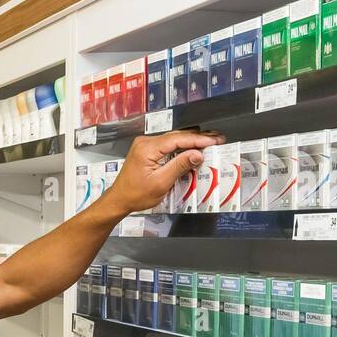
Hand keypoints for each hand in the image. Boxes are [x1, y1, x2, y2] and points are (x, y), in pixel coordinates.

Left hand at [98, 130, 223, 216]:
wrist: (119, 200)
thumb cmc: (136, 195)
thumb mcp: (161, 182)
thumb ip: (179, 166)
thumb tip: (197, 154)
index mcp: (147, 148)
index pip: (178, 139)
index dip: (198, 140)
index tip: (214, 141)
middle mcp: (145, 142)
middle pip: (177, 136)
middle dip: (199, 138)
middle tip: (218, 139)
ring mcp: (145, 145)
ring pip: (174, 139)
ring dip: (192, 141)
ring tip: (210, 142)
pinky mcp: (147, 150)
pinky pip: (168, 145)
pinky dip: (182, 146)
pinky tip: (194, 148)